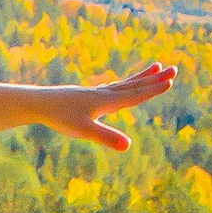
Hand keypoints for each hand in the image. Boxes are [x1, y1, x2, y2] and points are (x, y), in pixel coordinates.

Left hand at [46, 61, 177, 151]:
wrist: (38, 103)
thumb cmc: (60, 117)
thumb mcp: (84, 130)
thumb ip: (106, 137)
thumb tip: (128, 146)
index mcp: (107, 101)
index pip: (136, 95)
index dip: (154, 89)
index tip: (171, 81)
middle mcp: (104, 94)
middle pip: (134, 85)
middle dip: (154, 79)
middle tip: (173, 69)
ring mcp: (95, 93)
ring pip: (124, 83)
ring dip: (141, 77)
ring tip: (155, 67)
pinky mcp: (87, 96)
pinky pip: (112, 88)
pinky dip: (123, 84)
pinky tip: (120, 87)